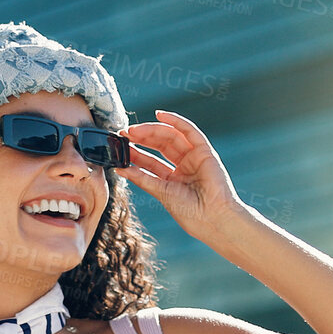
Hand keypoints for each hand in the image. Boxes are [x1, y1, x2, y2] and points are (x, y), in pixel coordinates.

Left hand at [118, 109, 248, 243]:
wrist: (212, 218)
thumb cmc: (190, 212)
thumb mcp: (161, 192)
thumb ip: (142, 178)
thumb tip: (120, 169)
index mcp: (173, 179)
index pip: (151, 161)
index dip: (136, 152)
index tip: (120, 146)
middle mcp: (184, 166)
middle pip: (160, 145)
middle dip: (142, 138)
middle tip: (124, 134)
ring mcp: (194, 157)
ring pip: (170, 136)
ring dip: (152, 130)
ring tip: (134, 130)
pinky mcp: (204, 151)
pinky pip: (189, 131)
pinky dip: (175, 120)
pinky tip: (159, 115)